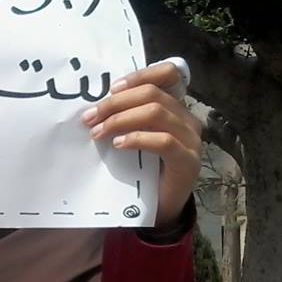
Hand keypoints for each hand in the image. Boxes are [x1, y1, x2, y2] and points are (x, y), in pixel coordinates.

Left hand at [82, 61, 201, 226]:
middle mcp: (187, 119)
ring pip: (156, 113)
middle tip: (90, 117)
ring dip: (120, 120)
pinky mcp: (188, 161)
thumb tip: (94, 104)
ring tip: (98, 133)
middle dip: (115, 103)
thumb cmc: (141, 169)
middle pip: (152, 94)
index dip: (140, 75)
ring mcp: (191, 140)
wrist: (158, 208)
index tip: (111, 88)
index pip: (168, 74)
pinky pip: (164, 141)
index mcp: (174, 107)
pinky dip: (137, 138)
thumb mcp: (133, 135)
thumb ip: (126, 116)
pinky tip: (119, 145)